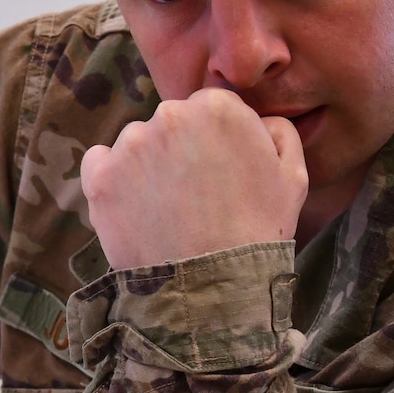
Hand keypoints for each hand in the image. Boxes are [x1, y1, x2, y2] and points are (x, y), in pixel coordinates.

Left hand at [80, 88, 306, 269]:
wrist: (211, 285)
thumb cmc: (257, 231)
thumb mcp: (293, 176)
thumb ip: (278, 131)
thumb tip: (259, 119)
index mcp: (217, 107)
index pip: (209, 107)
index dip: (215, 139)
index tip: (218, 169)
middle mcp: (168, 115)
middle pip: (171, 122)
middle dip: (180, 148)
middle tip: (193, 192)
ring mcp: (129, 146)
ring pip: (136, 144)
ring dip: (147, 164)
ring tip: (166, 207)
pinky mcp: (100, 177)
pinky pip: (100, 163)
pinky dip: (113, 179)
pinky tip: (136, 206)